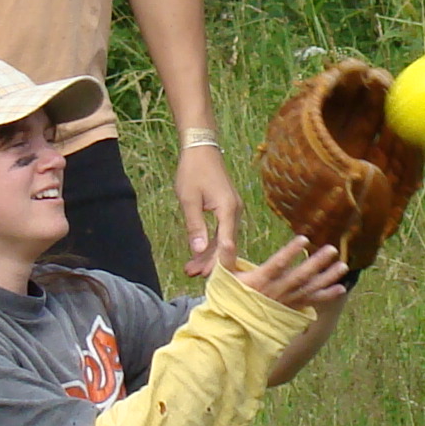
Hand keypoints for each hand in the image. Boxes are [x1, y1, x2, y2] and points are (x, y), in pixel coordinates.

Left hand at [178, 143, 242, 277]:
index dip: (217, 261)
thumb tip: (198, 250)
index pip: (226, 242)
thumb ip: (195, 226)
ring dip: (208, 254)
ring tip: (191, 269)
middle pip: (225, 243)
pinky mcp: (227, 209)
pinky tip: (198, 253)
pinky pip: (221, 231)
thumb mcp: (189, 199)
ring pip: (223, 239)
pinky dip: (210, 242)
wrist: (201, 149)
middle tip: (193, 275)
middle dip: (210, 261)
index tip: (207, 276)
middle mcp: (235, 211)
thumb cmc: (193, 171)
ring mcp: (232, 210)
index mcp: (228, 209)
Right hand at [235, 234, 350, 309]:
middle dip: (317, 262)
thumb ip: (226, 257)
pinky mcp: (293, 307)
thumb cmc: (230, 296)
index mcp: (260, 280)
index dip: (291, 252)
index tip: (304, 238)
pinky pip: (312, 301)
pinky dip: (327, 296)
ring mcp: (287, 301)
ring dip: (328, 278)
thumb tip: (226, 240)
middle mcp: (276, 291)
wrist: (235, 326)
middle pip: (300, 276)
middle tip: (332, 249)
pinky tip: (342, 288)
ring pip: (310, 288)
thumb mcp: (224, 276)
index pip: (278, 264)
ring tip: (343, 266)